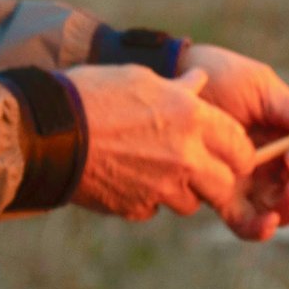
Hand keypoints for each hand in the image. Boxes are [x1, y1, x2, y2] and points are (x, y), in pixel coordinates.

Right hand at [67, 66, 257, 227]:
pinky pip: (154, 209)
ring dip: (183, 191)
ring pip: (192, 203)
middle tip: (203, 168)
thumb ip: (179, 87)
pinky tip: (129, 178)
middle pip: (224, 183)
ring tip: (158, 169)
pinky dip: (148, 199)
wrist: (48, 131)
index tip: (230, 150)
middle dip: (218, 178)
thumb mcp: (141, 79)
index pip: (240, 146)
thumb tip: (199, 81)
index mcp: (192, 119)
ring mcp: (161, 188)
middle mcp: (185, 157)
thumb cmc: (93, 94)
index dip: (238, 150)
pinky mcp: (136, 208)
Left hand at [181, 42, 288, 241]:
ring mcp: (250, 182)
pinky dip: (261, 228)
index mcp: (288, 133)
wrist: (174, 81)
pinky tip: (268, 223)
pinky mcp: (224, 197)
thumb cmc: (220, 77)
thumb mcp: (259, 88)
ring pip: (282, 209)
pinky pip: (247, 222)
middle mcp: (274, 161)